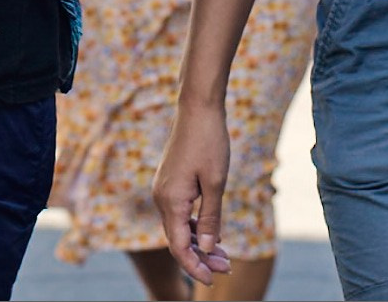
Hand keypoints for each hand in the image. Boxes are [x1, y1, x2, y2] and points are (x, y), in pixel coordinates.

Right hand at [154, 101, 233, 286]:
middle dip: (201, 257)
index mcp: (170, 201)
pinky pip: (180, 213)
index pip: (179, 247)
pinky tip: (212, 233)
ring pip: (179, 227)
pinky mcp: (171, 182)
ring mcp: (164, 189)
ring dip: (199, 242)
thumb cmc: (209, 141)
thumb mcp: (216, 182)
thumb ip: (210, 217)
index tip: (213, 279)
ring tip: (223, 256)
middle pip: (178, 240)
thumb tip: (206, 247)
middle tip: (226, 268)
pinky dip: (194, 225)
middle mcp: (162, 198)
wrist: (197, 107)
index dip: (195, 266)